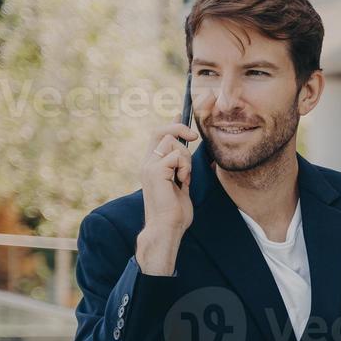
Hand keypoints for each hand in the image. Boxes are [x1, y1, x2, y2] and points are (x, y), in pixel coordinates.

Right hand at [138, 122, 196, 273]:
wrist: (167, 229)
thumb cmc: (175, 213)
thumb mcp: (182, 184)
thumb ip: (182, 167)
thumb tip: (189, 150)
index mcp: (151, 166)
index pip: (159, 136)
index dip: (171, 123)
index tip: (181, 112)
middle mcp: (146, 163)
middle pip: (161, 131)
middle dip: (179, 129)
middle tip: (194, 138)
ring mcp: (148, 166)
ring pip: (172, 143)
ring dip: (186, 158)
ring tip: (184, 177)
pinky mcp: (155, 171)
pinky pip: (176, 156)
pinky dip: (185, 167)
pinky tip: (182, 181)